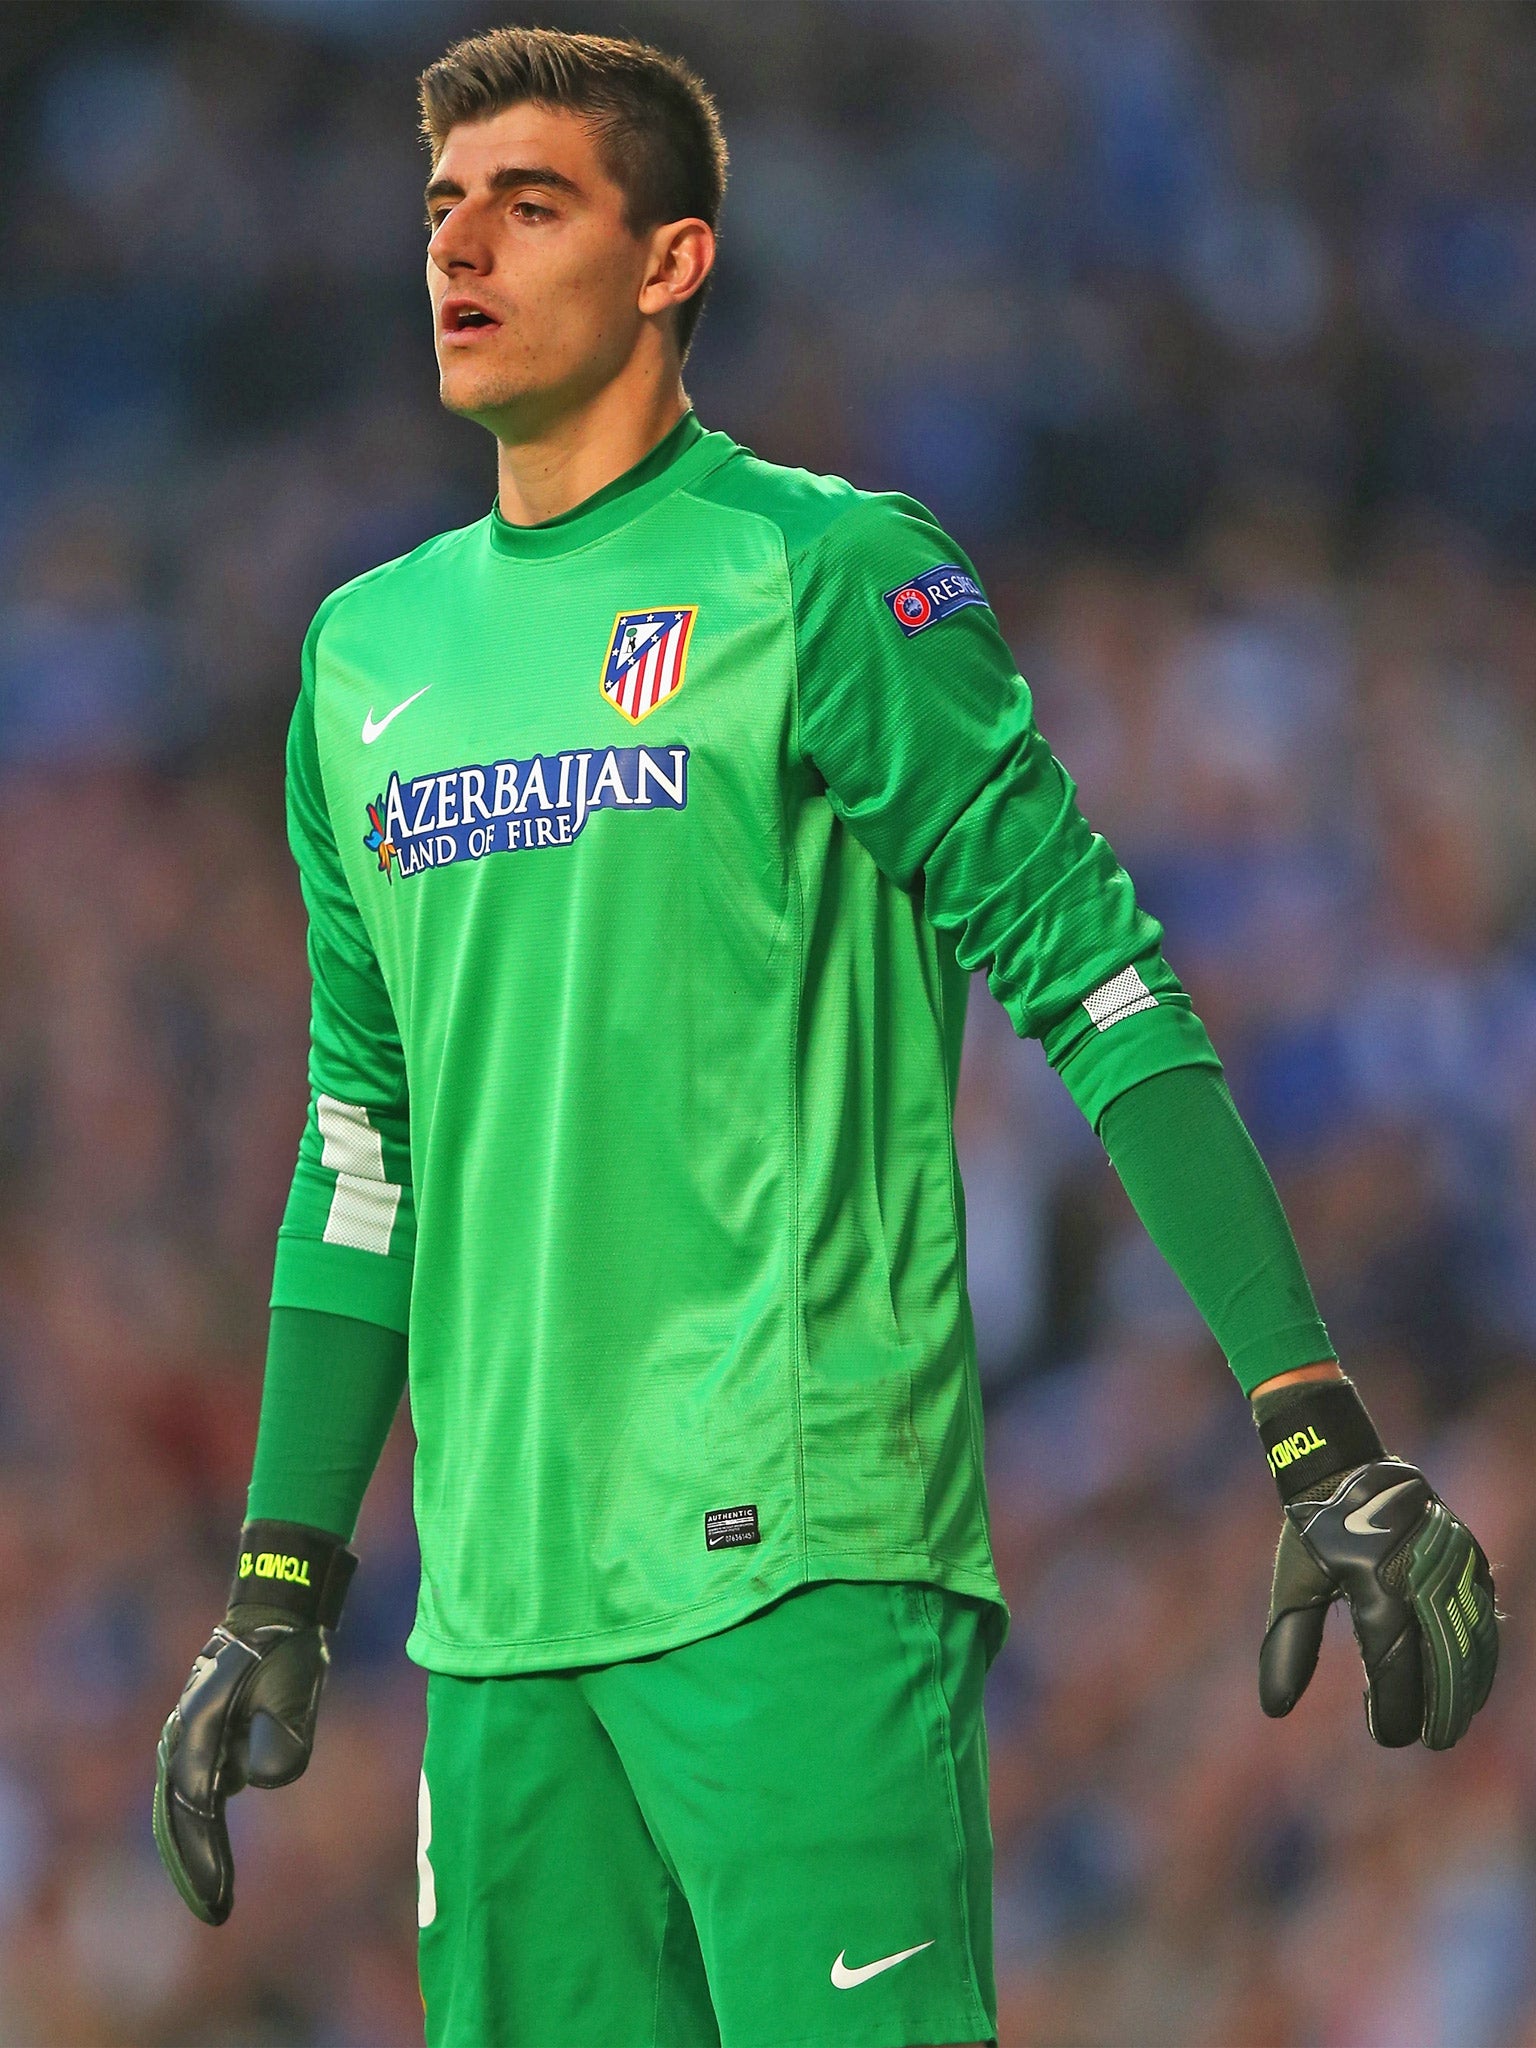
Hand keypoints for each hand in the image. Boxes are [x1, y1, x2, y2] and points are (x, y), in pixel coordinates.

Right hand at [153, 1523, 355, 1923]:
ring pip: (181, 1805)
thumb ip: (285, 1737)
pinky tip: (212, 1852)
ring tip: (213, 1892)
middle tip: (214, 1911)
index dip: (206, 1858)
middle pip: (180, 1815)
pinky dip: (198, 1823)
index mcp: (201, 1728)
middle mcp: (184, 1735)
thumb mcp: (297, 1687)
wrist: (274, 1609)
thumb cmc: (287, 1647)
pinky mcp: (200, 1735)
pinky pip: (193, 1790)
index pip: (198, 1809)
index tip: (221, 1899)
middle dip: (194, 1865)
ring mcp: (187, 1734)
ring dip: (194, 1847)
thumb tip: (258, 1782)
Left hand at [1260, 1456, 1497, 1748]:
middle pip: (1441, 1661)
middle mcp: (1419, 1577)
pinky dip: (1481, 1649)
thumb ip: (1289, 1647)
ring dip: (1465, 1685)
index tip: (1387, 1737)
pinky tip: (1473, 1678)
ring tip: (1454, 1720)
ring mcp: (1450, 1564)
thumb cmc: (1313, 1531)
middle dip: (1438, 1707)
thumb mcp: (1295, 1585)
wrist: (1346, 1465)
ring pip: (1470, 1640)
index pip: (1393, 1664)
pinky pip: (1482, 1612)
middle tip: (1431, 1740)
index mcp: (1375, 1585)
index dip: (1393, 1707)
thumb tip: (1273, 1708)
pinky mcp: (1466, 1556)